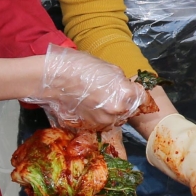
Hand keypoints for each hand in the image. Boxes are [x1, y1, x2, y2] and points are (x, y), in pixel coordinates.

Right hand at [23, 45, 147, 130]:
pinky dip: (97, 116)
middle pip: (128, 110)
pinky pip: (99, 123)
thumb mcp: (110, 68)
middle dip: (123, 102)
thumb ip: (122, 81)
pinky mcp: (88, 127)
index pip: (142, 98)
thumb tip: (127, 88)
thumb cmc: (80, 68)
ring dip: (110, 111)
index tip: (130, 89)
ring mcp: (101, 122)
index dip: (136, 92)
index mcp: (125, 96)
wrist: (53, 79)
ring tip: (97, 98)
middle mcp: (116, 113)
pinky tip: (88, 105)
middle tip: (110, 92)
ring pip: (114, 118)